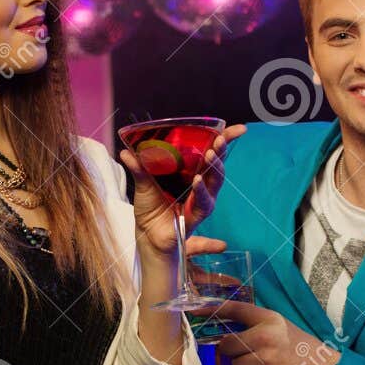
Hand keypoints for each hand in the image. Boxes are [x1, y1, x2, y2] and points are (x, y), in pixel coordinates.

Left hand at [121, 124, 245, 256]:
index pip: (212, 153)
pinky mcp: (197, 215)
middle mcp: (201, 185)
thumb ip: (138, 168)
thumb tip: (125, 152)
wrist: (147, 235)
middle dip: (221, 151)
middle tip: (219, 140)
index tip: (239, 129)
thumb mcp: (143, 184)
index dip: (225, 140)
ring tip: (210, 155)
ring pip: (214, 182)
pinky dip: (201, 191)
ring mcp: (201, 200)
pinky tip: (198, 180)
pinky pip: (203, 202)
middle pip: (217, 165)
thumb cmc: (150, 208)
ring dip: (214, 168)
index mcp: (191, 172)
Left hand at [209, 300, 338, 364]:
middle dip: (232, 351)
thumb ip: (253, 322)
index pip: (236, 309)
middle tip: (247, 351)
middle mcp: (266, 335)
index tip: (195, 310)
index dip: (213, 309)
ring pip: (235, 364)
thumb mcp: (278, 324)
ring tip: (261, 363)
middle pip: (227, 345)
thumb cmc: (295, 343)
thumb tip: (220, 323)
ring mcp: (267, 357)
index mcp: (269, 318)